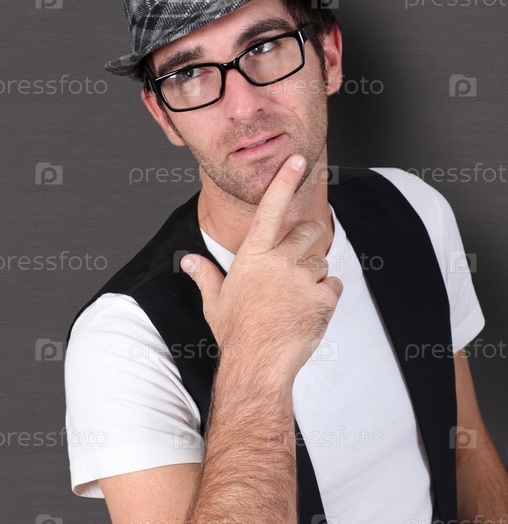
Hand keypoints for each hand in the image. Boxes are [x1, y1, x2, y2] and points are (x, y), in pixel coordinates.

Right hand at [181, 155, 342, 380]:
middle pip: (310, 231)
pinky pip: (334, 286)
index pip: (270, 209)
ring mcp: (304, 279)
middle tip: (298, 263)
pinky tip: (308, 310)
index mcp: (253, 257)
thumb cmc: (235, 332)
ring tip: (296, 299)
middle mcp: (280, 261)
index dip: (284, 181)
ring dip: (315, 275)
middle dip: (308, 241)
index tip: (297, 160)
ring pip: (323, 261)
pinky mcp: (324, 298)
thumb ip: (204, 275)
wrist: (257, 363)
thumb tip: (189, 261)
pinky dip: (326, 296)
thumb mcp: (215, 301)